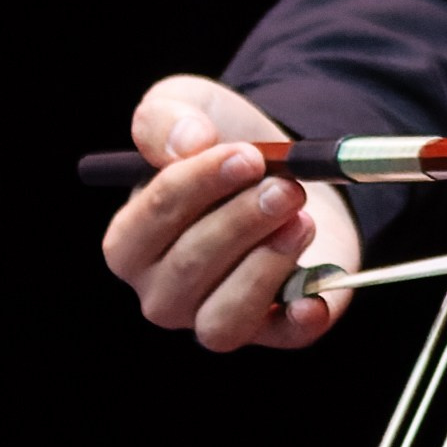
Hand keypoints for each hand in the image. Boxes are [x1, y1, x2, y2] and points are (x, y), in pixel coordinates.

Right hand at [102, 75, 362, 350]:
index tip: (249, 156)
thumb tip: (187, 142)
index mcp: (130, 242)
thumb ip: (167, 117)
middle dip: (242, 220)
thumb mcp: (190, 109)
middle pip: (189, 267)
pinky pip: (281, 338)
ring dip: (267, 265)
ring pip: (225, 315)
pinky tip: (316, 296)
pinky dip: (299, 320)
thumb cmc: (226, 147)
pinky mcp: (274, 327)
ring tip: (302, 220)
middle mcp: (163, 291)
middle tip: (287, 186)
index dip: (200, 184)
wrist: (291, 174)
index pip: (151, 219)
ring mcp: (213, 316)